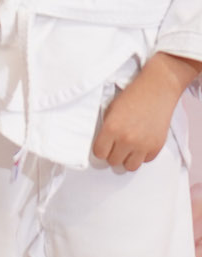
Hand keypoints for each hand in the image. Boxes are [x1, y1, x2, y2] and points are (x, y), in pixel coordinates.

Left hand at [93, 51, 197, 171]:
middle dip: (113, 154)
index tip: (104, 145)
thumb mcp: (110, 110)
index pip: (99, 153)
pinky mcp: (157, 146)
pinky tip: (141, 143)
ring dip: (127, 158)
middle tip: (116, 145)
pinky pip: (146, 160)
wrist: (157, 90)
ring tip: (128, 148)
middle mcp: (126, 139)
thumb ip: (105, 129)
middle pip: (113, 161)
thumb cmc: (132, 97)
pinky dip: (143, 155)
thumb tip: (102, 145)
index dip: (101, 149)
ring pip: (130, 166)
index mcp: (111, 129)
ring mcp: (143, 144)